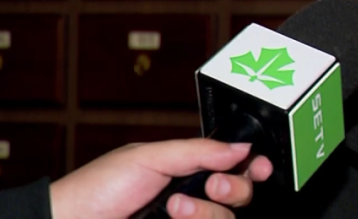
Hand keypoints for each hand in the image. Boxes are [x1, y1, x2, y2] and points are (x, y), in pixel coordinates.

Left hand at [49, 139, 273, 218]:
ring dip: (206, 212)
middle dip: (234, 188)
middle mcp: (193, 201)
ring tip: (175, 208)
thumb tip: (240, 146)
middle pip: (239, 197)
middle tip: (212, 184)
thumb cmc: (99, 189)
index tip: (259, 165)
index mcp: (187, 171)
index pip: (233, 168)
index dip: (252, 166)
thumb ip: (197, 151)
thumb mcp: (150, 157)